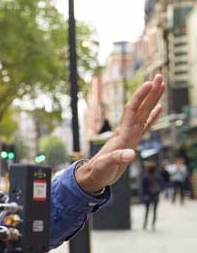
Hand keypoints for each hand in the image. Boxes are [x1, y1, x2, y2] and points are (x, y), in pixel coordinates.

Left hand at [75, 74, 164, 193]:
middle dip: (150, 93)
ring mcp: (129, 135)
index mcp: (121, 135)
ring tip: (161, 86)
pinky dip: (153, 117)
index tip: (150, 83)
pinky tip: (159, 109)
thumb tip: (132, 155)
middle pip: (140, 108)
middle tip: (159, 76)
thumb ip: (117, 159)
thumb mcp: (105, 166)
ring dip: (152, 100)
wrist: (93, 176)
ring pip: (143, 114)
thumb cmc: (98, 171)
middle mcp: (126, 131)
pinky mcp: (132, 141)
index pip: (132, 111)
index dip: (141, 97)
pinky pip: (145, 126)